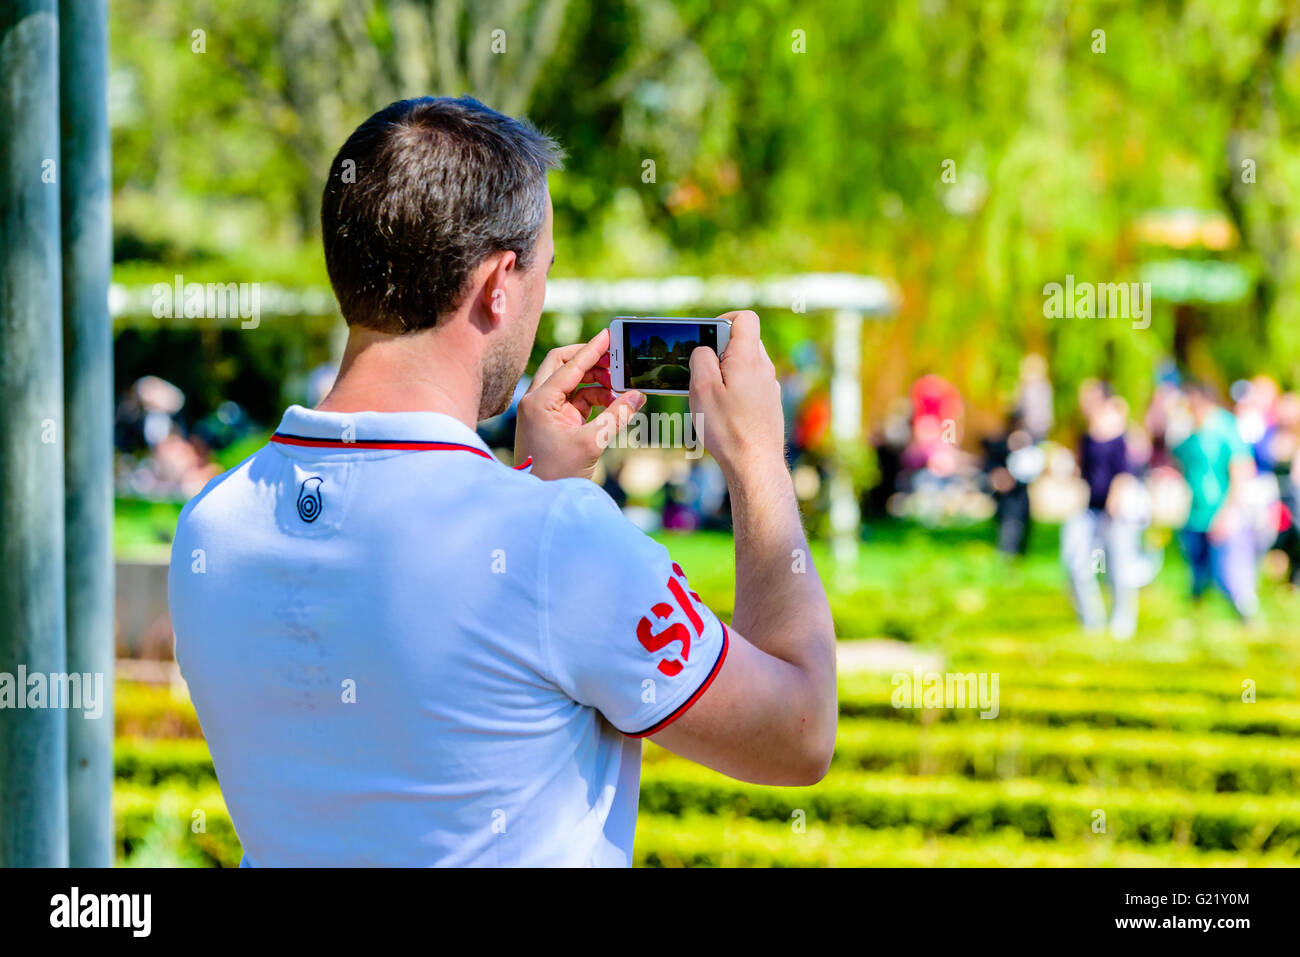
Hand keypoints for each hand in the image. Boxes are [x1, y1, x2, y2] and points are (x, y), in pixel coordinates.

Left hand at [515, 328, 644, 480]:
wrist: (540, 499)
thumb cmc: (557, 474)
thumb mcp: (591, 443)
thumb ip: (616, 416)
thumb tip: (638, 395)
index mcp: (539, 401)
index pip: (568, 366)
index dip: (592, 350)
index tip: (610, 335)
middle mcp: (537, 401)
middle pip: (563, 366)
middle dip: (590, 362)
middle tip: (616, 360)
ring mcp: (544, 412)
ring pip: (571, 385)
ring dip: (596, 384)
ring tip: (620, 390)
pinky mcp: (553, 424)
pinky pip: (575, 402)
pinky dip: (594, 400)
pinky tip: (613, 405)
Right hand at [688, 311, 786, 480]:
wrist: (755, 464)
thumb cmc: (727, 428)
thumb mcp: (702, 388)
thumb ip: (701, 359)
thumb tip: (704, 350)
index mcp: (748, 358)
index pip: (745, 318)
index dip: (724, 320)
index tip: (707, 336)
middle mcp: (764, 368)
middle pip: (745, 341)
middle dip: (721, 349)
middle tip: (702, 371)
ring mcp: (770, 387)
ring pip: (747, 365)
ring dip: (728, 371)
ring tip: (711, 395)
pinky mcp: (770, 404)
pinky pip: (752, 385)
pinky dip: (737, 388)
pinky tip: (724, 410)